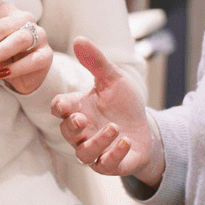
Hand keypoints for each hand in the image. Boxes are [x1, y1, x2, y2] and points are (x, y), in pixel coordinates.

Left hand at [0, 3, 53, 95]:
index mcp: (6, 11)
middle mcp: (25, 18)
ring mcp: (39, 35)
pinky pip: (32, 59)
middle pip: (0, 28)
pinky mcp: (46, 54)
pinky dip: (14, 68)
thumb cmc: (0, 57)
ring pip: (18, 39)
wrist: (25, 74)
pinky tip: (1, 75)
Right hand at [51, 37, 161, 185]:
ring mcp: (95, 149)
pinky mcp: (109, 164)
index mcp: (78, 109)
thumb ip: (96, 62)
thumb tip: (79, 39)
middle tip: (82, 119)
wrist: (144, 130)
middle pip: (66, 132)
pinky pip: (105, 164)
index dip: (60, 107)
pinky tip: (126, 142)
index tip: (65, 105)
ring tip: (114, 128)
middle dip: (72, 127)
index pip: (59, 109)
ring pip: (83, 153)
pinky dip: (114, 154)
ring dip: (97, 141)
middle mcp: (82, 131)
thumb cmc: (123, 105)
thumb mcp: (113, 79)